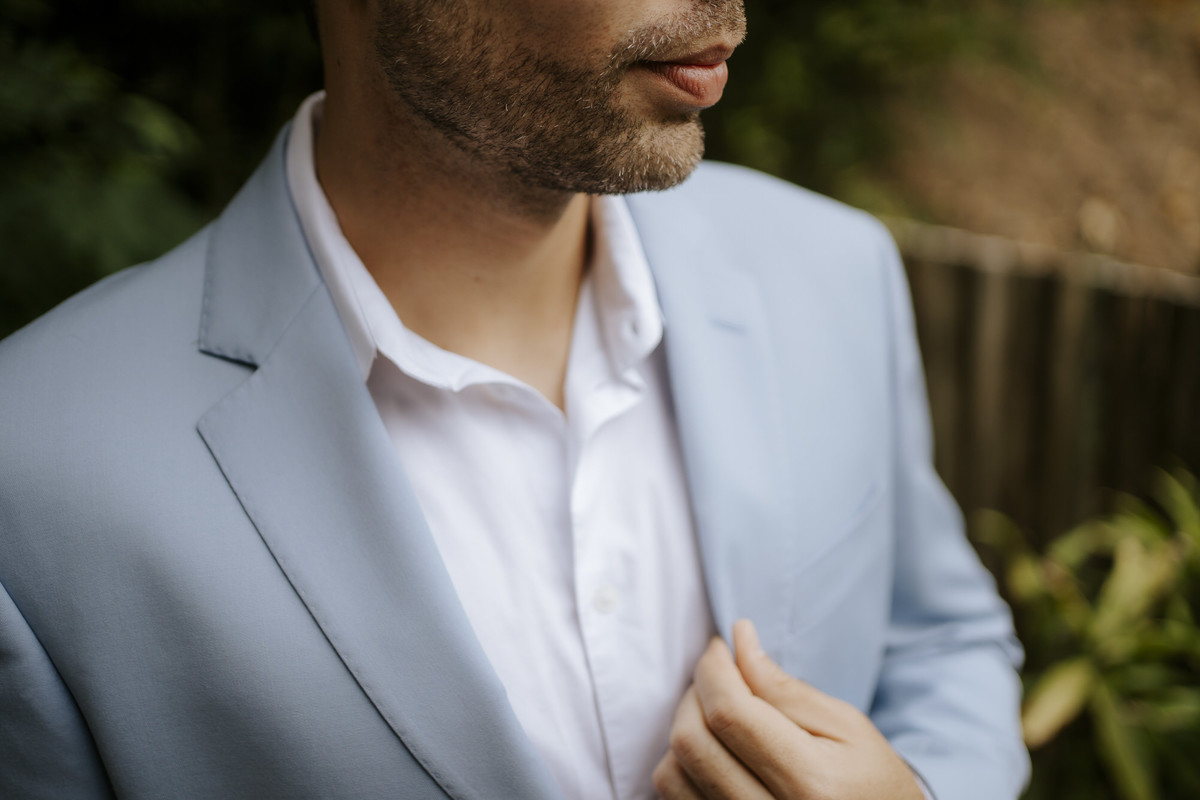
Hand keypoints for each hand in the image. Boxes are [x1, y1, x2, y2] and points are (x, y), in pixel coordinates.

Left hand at [652, 620, 925, 799]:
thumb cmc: (871, 780)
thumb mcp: (846, 726)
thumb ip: (785, 688)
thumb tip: (739, 640)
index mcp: (810, 782)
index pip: (729, 714)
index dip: (714, 669)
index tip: (720, 646)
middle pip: (691, 742)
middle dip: (694, 693)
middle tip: (720, 675)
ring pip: (670, 773)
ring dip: (684, 728)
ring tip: (717, 712)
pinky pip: (673, 798)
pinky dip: (680, 764)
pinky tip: (713, 749)